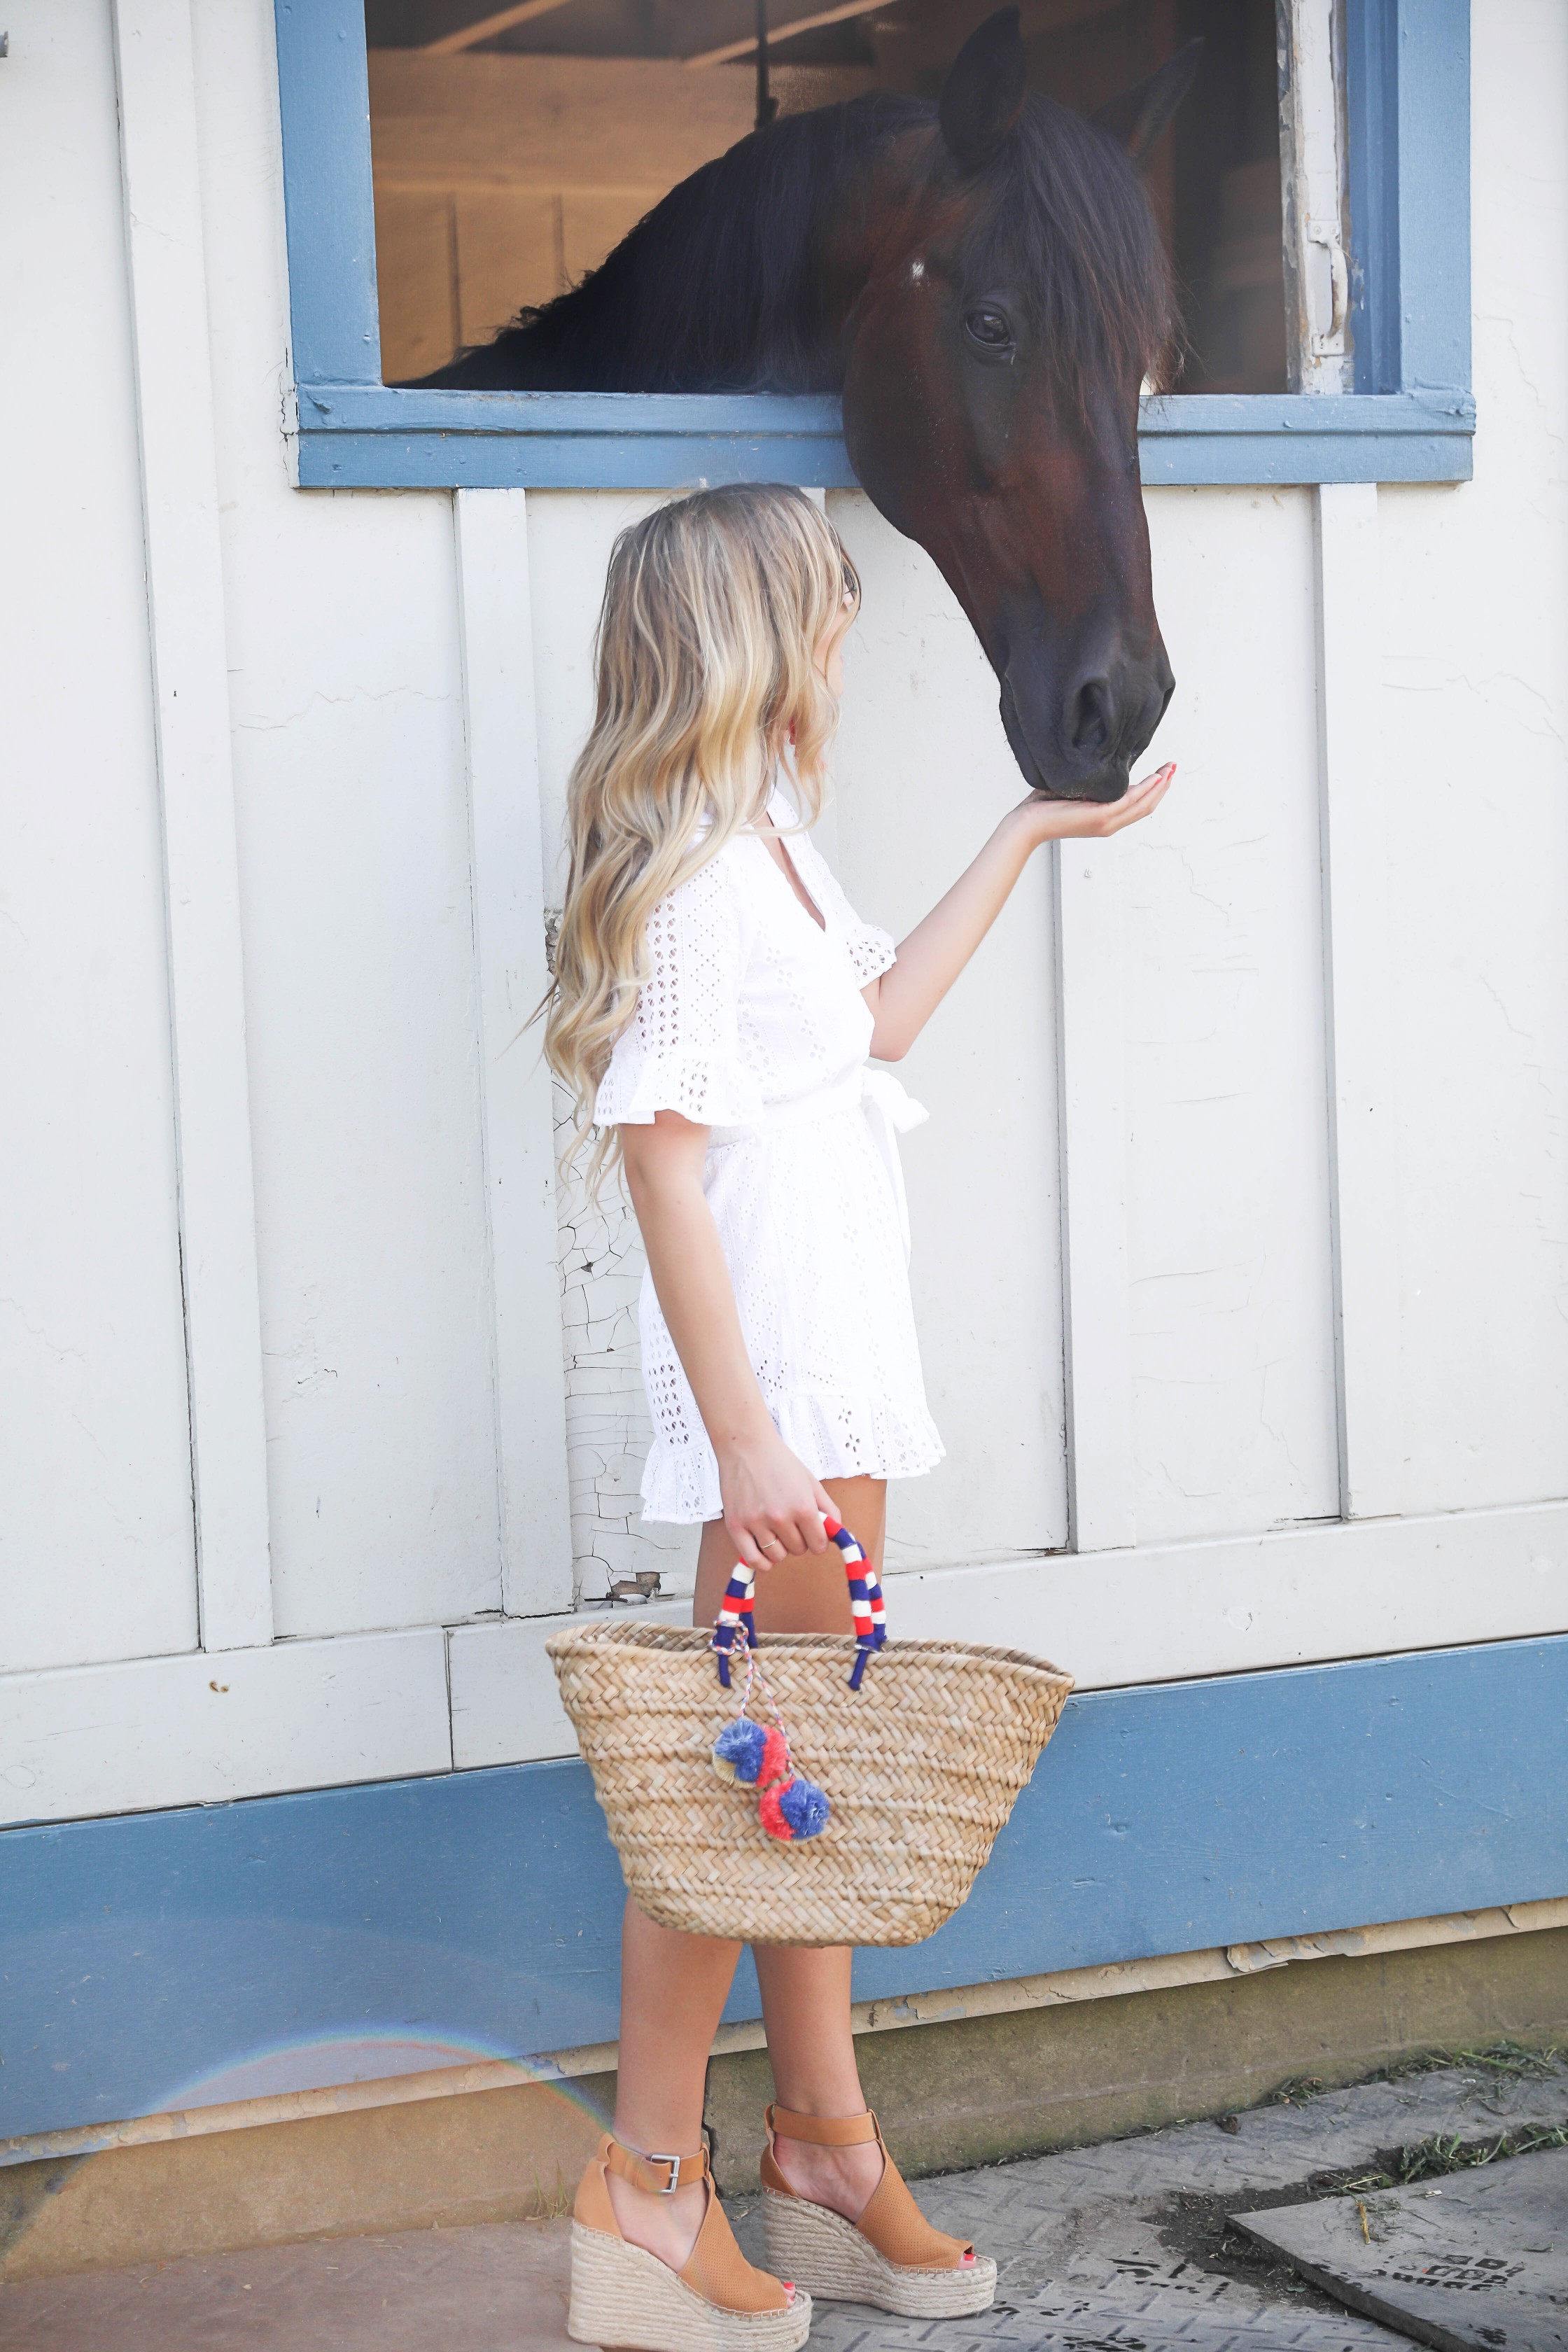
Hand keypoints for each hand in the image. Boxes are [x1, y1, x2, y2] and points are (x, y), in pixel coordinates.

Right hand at [717, 1427, 834, 1572]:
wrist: (745, 1445)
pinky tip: (765, 1552)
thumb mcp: (811, 1482)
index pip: (819, 1545)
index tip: (813, 1534)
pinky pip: (753, 1560)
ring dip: (780, 1548)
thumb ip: (829, 1509)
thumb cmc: (780, 1462)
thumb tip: (837, 1534)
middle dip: (799, 1540)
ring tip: (776, 1530)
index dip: (818, 1540)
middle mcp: (780, 1517)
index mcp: (802, 1507)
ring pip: (777, 1556)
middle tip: (792, 1523)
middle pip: (798, 1550)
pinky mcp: (736, 1526)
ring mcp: (756, 1522)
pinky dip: (762, 1562)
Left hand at [1018, 760, 1174, 843]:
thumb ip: (1090, 782)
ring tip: (1170, 770)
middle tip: (1173, 768)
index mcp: (1104, 819)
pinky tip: (1155, 777)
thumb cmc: (1043, 807)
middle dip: (1163, 786)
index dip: (1153, 790)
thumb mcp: (1074, 790)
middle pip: (1147, 805)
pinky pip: (1130, 801)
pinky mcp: (1101, 817)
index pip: (1136, 805)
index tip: (1163, 773)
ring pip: (1143, 804)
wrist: (1028, 823)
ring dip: (1160, 785)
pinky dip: (1146, 789)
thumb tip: (1097, 763)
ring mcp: (1107, 822)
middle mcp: (1109, 823)